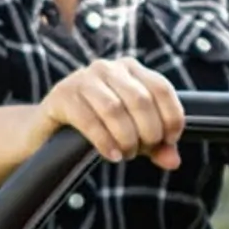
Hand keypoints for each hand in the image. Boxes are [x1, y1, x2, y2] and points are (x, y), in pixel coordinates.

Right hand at [38, 57, 182, 168]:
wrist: (55, 131)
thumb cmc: (104, 128)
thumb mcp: (138, 137)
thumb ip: (160, 147)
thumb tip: (173, 161)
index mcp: (131, 70)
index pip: (161, 88)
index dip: (171, 119)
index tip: (168, 140)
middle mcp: (107, 68)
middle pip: (140, 101)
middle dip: (148, 133)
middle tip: (141, 149)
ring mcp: (82, 78)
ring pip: (115, 110)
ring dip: (126, 139)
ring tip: (125, 153)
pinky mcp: (62, 95)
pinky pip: (90, 120)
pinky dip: (105, 142)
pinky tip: (112, 155)